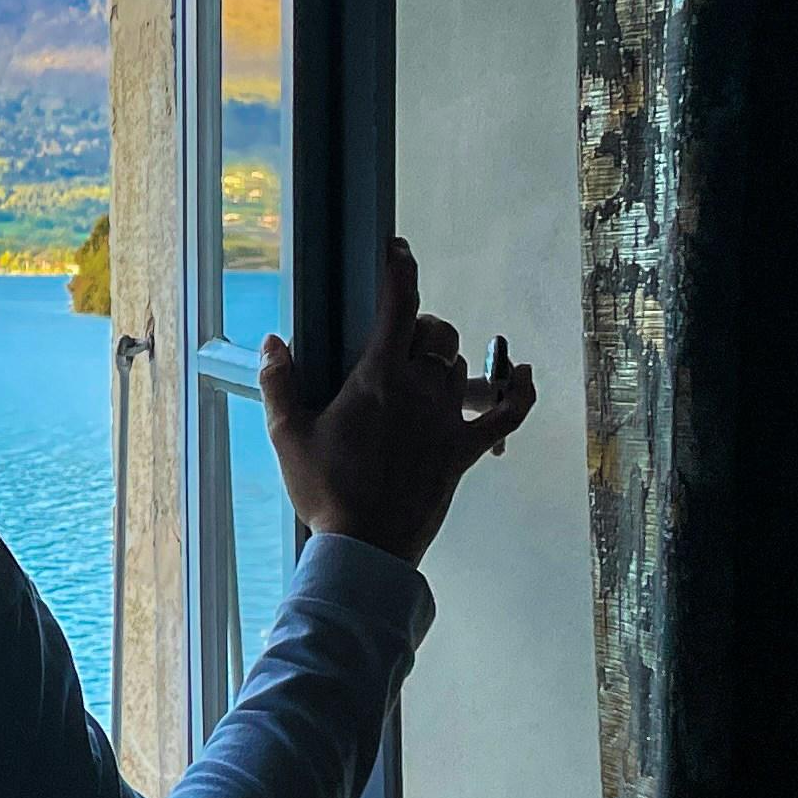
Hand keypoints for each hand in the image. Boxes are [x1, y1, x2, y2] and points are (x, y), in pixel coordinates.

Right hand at [258, 238, 537, 567]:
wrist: (366, 548)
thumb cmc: (325, 493)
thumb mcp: (287, 436)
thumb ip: (278, 383)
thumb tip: (274, 342)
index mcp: (378, 380)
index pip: (398, 307)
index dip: (401, 271)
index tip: (398, 249)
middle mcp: (420, 391)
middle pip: (435, 333)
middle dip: (418, 326)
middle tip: (395, 341)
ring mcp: (447, 420)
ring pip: (461, 366)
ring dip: (443, 359)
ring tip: (421, 370)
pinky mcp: (464, 450)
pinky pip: (507, 413)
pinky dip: (519, 391)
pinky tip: (523, 374)